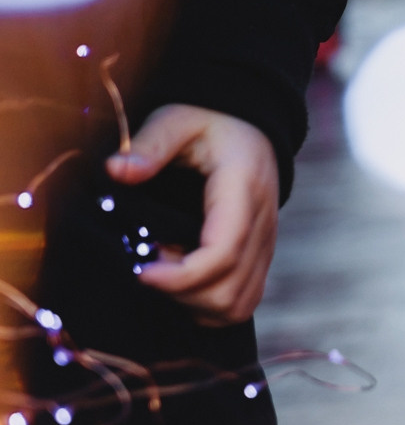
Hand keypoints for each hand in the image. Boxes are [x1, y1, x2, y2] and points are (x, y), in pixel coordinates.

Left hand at [104, 105, 279, 325]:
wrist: (250, 121)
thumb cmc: (209, 121)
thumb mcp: (176, 120)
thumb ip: (149, 145)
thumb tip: (117, 171)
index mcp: (244, 189)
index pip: (223, 252)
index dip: (181, 276)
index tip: (141, 272)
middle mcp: (263, 221)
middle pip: (229, 289)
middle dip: (181, 294)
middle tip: (148, 267)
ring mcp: (267, 242)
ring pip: (238, 304)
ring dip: (195, 303)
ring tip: (167, 273)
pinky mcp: (262, 254)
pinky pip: (244, 300)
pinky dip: (210, 304)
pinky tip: (184, 280)